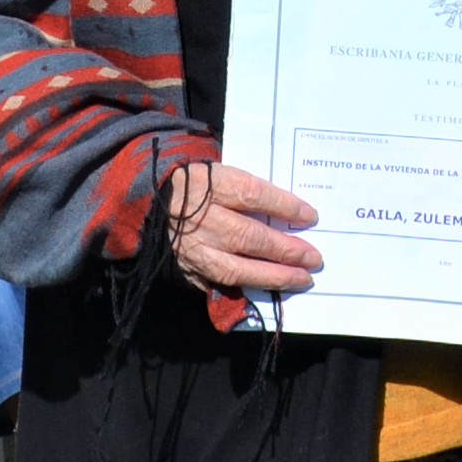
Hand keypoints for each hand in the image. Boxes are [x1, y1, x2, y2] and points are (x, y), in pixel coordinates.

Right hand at [164, 160, 321, 295]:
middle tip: (314, 257)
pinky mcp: (188, 270)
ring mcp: (193, 249)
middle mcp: (201, 219)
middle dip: (286, 250)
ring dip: (273, 276)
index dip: (284, 207)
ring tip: (302, 279)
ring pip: (237, 269)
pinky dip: (248, 288)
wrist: (147, 201)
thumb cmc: (192, 182)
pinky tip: (270, 289)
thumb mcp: (216, 171)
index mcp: (209, 185)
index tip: (310, 216)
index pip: (253, 195)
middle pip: (249, 236)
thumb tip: (287, 210)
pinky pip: (221, 284)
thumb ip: (245, 189)